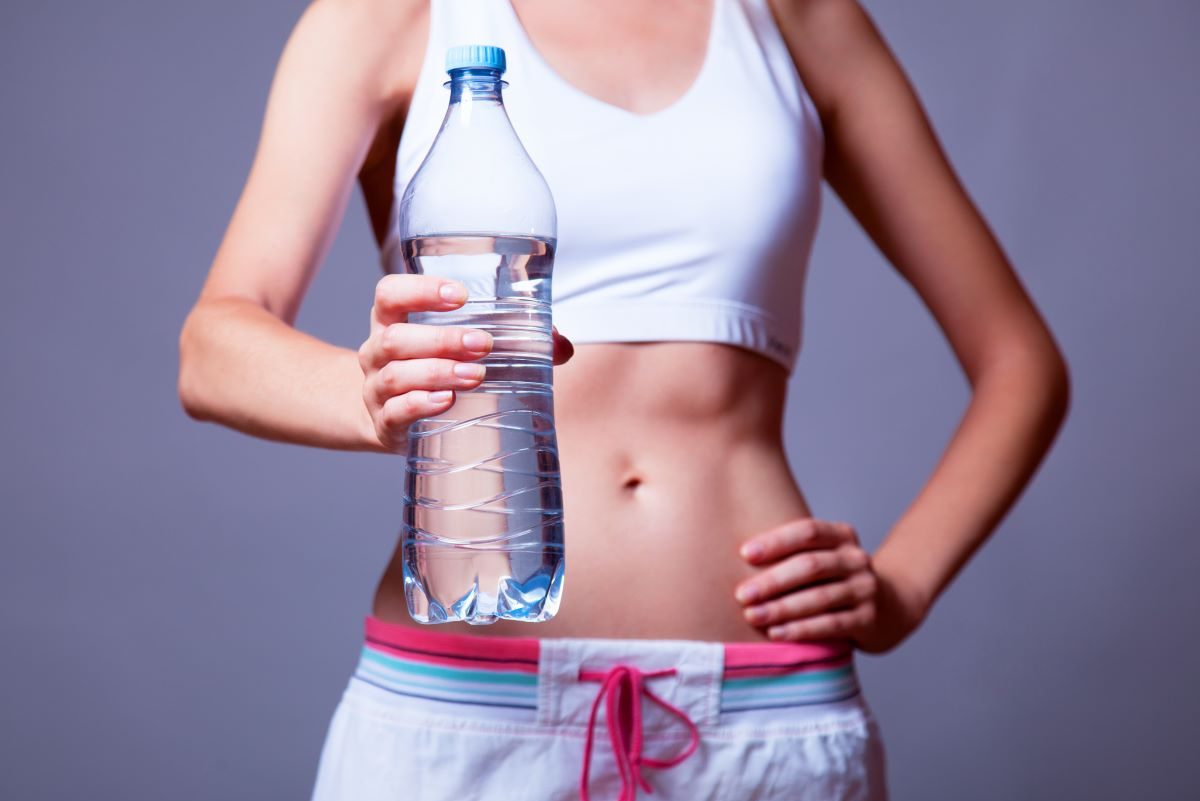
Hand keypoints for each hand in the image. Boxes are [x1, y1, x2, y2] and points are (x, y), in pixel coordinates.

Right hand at [358, 275, 573, 450]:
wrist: (394, 421)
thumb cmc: (435, 372)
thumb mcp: (458, 349)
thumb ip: (512, 342)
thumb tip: (561, 346)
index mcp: (392, 321)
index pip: (390, 294)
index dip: (420, 290)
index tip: (460, 295)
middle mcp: (376, 352)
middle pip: (396, 338)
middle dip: (442, 339)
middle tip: (484, 344)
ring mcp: (375, 390)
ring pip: (397, 375)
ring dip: (438, 372)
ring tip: (475, 375)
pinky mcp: (384, 425)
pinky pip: (395, 413)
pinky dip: (420, 405)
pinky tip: (446, 401)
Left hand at [735, 518, 928, 653]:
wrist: (891, 607)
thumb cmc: (836, 579)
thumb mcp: (822, 557)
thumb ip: (792, 554)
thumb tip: (737, 560)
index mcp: (842, 535)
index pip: (808, 531)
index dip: (776, 541)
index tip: (745, 554)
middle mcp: (856, 559)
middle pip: (811, 566)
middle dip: (772, 581)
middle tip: (742, 595)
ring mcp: (865, 589)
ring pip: (819, 597)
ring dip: (782, 608)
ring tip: (753, 616)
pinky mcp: (868, 619)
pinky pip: (830, 624)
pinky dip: (801, 629)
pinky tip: (777, 633)